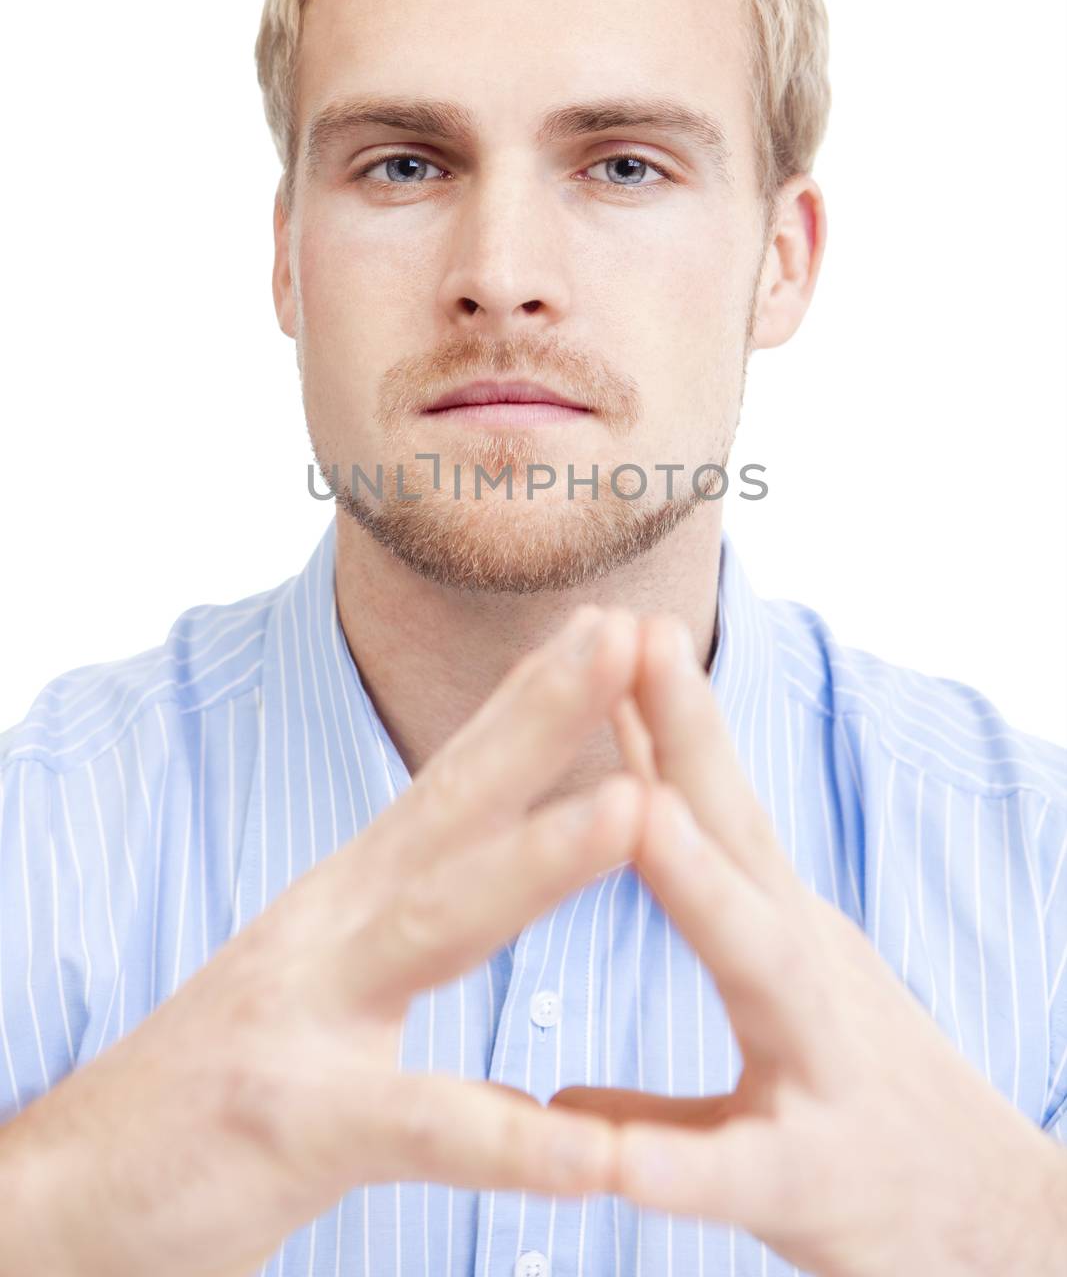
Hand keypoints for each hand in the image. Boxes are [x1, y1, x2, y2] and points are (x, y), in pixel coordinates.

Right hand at [12, 606, 648, 1276]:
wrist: (72, 1191)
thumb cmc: (220, 1080)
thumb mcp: (320, 971)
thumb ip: (401, 917)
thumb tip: (491, 869)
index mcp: (350, 896)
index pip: (454, 778)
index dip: (530, 697)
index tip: (607, 623)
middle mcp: (331, 930)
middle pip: (456, 808)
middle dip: (546, 718)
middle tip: (628, 638)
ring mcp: (306, 1018)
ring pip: (440, 924)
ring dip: (542, 862)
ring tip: (635, 808)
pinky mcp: (293, 1128)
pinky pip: (417, 1129)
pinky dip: (506, 1141)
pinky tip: (593, 1153)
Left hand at [554, 617, 1066, 1276]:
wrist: (996, 1233)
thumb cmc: (864, 1104)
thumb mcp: (780, 1004)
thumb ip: (692, 954)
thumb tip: (607, 855)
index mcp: (782, 927)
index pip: (720, 801)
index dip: (671, 711)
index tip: (620, 620)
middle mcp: (804, 972)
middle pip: (744, 840)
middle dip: (689, 739)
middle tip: (636, 642)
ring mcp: (818, 1069)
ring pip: (759, 967)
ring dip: (700, 886)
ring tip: (641, 814)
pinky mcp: (813, 1183)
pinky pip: (736, 1170)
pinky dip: (673, 1161)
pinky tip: (606, 1158)